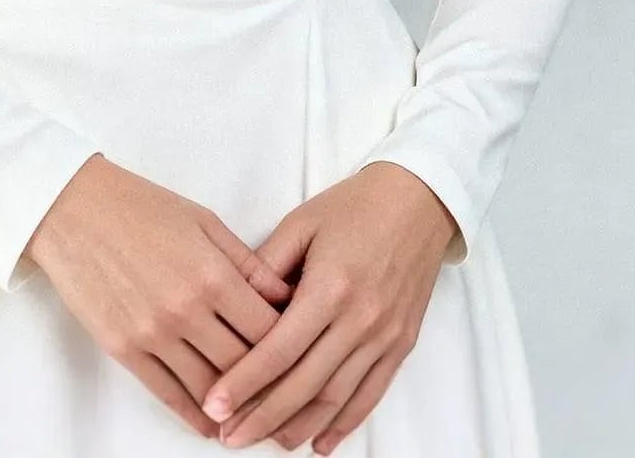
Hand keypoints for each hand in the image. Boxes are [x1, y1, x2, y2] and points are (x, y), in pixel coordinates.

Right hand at [25, 154, 297, 438]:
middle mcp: (186, 310)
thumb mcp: (204, 221)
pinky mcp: (124, 348)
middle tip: (289, 397)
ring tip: (256, 418)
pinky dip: (195, 414)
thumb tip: (287, 299)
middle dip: (271, 385)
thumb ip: (248, 264)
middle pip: (245, 366)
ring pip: (210, 389)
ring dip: (235, 408)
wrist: (73, 208)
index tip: (305, 358)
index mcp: (212, 275)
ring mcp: (153, 334)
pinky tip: (212, 423)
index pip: (269, 331)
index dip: (293, 349)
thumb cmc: (141, 206)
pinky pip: (168, 394)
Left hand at [200, 164, 458, 450]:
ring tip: (265, 442)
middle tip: (230, 436)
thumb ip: (265, 267)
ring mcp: (384, 336)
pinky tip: (319, 442)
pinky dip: (344, 424)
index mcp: (329, 286)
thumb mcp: (300, 223)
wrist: (419, 201)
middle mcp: (359, 319)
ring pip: (336, 397)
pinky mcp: (402, 344)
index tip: (215, 405)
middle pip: (304, 384)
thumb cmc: (353, 206)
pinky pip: (371, 394)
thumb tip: (232, 305)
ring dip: (300, 427)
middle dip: (263, 416)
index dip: (244, 383)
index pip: (279, 349)